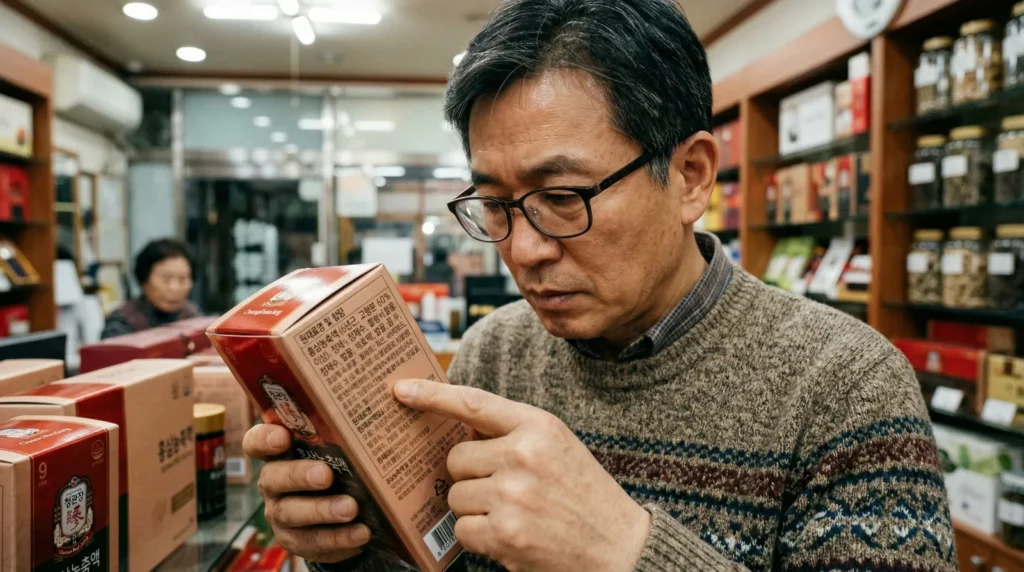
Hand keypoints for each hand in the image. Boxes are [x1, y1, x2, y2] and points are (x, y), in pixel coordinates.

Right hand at [243, 424, 369, 563]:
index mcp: (282, 451)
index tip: (282, 436)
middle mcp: (275, 481)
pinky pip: (313, 542)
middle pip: (273, 478)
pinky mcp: (297, 540)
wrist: (354, 510)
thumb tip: (398, 391)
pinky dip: (338, 538)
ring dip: (322, 510)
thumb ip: (359, 423)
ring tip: (351, 508)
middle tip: (325, 475)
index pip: (257, 441)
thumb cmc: (348, 463)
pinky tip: (362, 532)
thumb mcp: (349, 443)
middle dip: (298, 476)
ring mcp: (282, 512)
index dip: (264, 439)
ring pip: (292, 513)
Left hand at [393, 380, 651, 571]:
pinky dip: (480, 538)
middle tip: (502, 490)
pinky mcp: (505, 533)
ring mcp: (512, 495)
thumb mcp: (557, 446)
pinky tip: (511, 536)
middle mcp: (523, 455)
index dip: (433, 396)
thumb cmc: (584, 495)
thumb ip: (513, 433)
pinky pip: (462, 530)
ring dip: (475, 510)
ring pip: (455, 496)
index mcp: (538, 426)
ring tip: (514, 514)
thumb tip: (460, 430)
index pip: (474, 403)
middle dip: (469, 476)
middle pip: (455, 458)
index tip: (401, 390)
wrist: (620, 547)